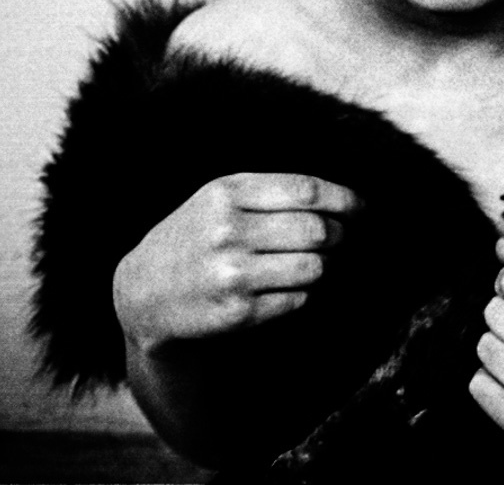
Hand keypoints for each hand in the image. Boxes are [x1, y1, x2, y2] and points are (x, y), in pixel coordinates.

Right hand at [113, 173, 360, 353]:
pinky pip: (298, 299)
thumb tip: (341, 199)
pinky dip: (301, 292)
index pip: (305, 192)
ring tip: (309, 263)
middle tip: (337, 238)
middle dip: (337, 235)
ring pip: (313, 267)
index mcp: (225, 193)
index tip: (360, 207)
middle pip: (316, 230)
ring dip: (321, 266)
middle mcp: (227, 231)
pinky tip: (284, 287)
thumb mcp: (217, 198)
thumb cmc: (195, 236)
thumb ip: (270, 192)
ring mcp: (232, 273)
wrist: (143, 293)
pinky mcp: (238, 312)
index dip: (343, 199)